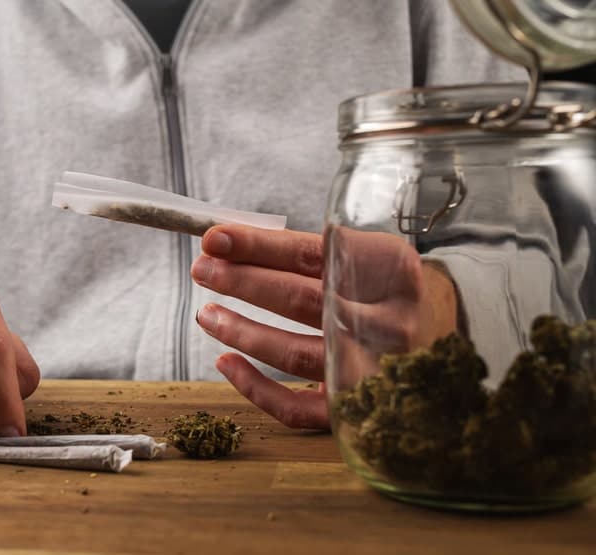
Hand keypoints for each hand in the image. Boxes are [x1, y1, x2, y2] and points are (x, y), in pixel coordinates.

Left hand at [191, 225, 458, 430]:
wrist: (444, 333)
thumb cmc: (386, 288)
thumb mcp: (363, 253)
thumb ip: (305, 252)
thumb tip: (227, 245)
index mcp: (387, 270)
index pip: (310, 254)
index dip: (257, 245)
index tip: (214, 238)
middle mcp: (385, 321)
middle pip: (299, 300)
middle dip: (242, 283)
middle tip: (203, 270)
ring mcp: (373, 369)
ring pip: (293, 353)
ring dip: (242, 331)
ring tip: (208, 313)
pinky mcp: (356, 408)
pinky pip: (298, 408)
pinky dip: (256, 388)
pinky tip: (226, 362)